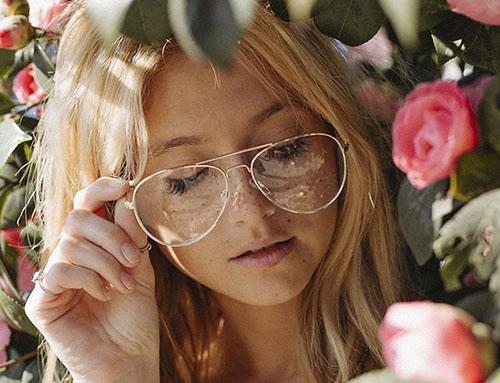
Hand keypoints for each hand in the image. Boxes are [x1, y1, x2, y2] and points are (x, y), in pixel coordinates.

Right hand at [25, 177, 159, 382]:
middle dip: (112, 236)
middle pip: (78, 218)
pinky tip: (104, 295)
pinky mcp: (43, 300)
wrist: (130, 357)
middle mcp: (71, 256)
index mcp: (94, 245)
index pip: (87, 206)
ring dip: (106, 264)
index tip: (124, 184)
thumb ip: (131, 235)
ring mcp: (55, 276)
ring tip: (122, 286)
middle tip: (133, 262)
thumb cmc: (135, 315)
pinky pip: (59, 269)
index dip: (101, 189)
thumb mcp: (140, 268)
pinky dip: (89, 279)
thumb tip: (125, 198)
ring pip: (72, 243)